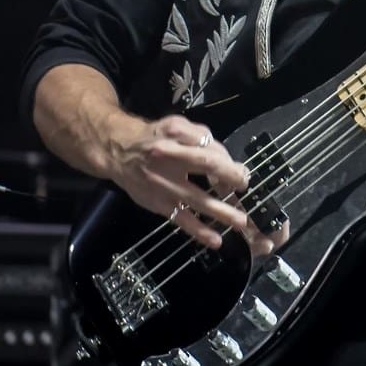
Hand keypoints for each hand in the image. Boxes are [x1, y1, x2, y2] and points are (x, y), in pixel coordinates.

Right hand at [110, 113, 286, 253]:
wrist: (119, 152)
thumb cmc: (155, 137)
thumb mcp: (177, 126)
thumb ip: (201, 137)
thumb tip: (227, 159)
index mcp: (176, 136)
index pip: (208, 149)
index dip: (228, 163)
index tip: (243, 174)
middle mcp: (169, 158)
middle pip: (205, 166)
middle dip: (229, 179)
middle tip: (246, 187)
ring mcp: (163, 184)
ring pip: (196, 198)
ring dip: (221, 212)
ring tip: (241, 222)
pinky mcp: (158, 204)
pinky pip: (181, 219)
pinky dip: (199, 231)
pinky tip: (215, 240)